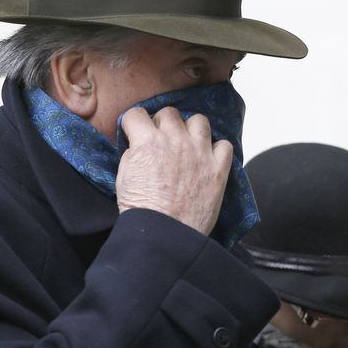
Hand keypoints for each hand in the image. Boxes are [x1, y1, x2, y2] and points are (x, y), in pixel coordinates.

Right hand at [116, 106, 232, 234]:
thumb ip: (132, 155)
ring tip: (186, 143)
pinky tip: (208, 158)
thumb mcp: (123, 178)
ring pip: (199, 120)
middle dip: (161, 123)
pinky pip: (224, 145)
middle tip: (160, 139)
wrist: (165, 235)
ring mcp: (199, 152)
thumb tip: (138, 147)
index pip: (137, 114)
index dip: (133, 124)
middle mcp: (175, 141)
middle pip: (169, 113)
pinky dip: (217, 149)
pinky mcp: (218, 168)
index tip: (135, 132)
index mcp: (147, 142)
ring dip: (190, 129)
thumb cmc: (142, 211)